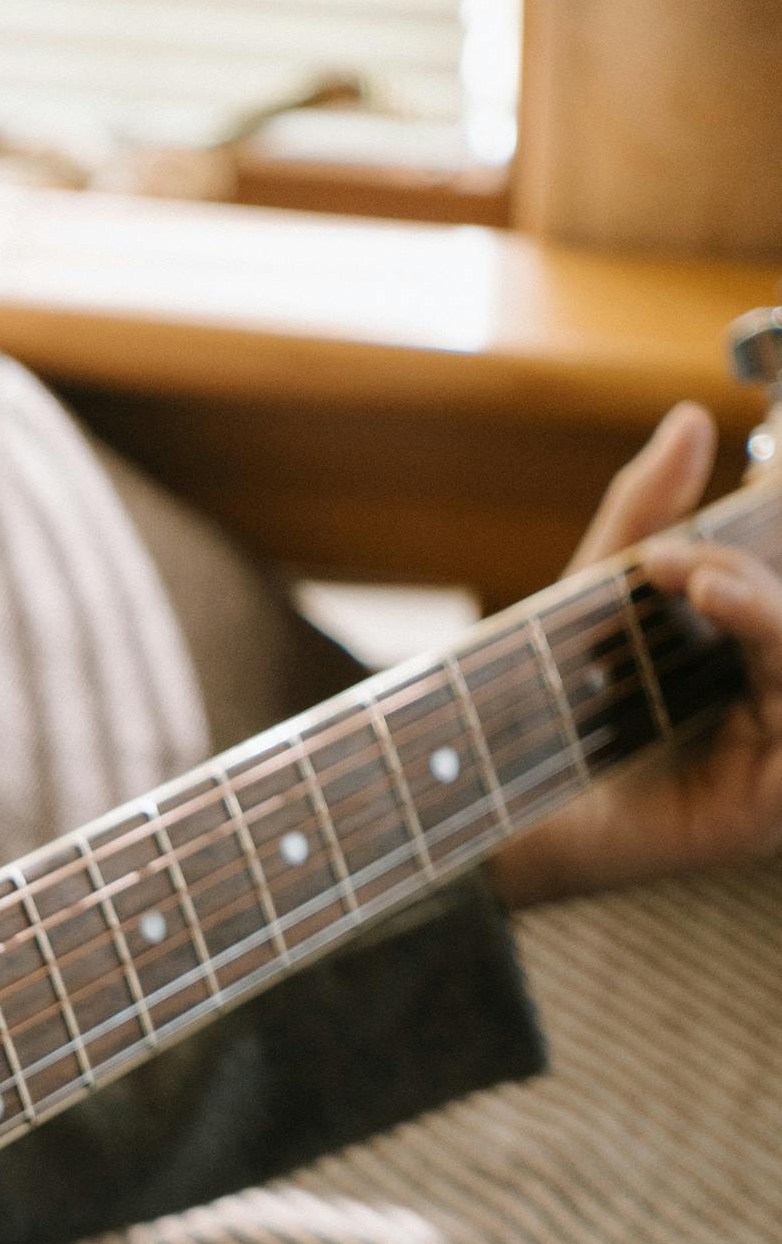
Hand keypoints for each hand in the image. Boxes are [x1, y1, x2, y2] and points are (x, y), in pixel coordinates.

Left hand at [494, 402, 781, 907]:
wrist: (491, 824)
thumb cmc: (544, 723)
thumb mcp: (596, 601)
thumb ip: (646, 515)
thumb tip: (689, 419)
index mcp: (752, 673)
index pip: (777, 590)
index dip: (757, 546)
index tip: (713, 510)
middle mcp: (774, 716)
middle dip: (755, 571)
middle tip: (684, 558)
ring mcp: (779, 763)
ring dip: (763, 600)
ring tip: (698, 580)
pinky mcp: (770, 805)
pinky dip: (771, 632)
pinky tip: (720, 602)